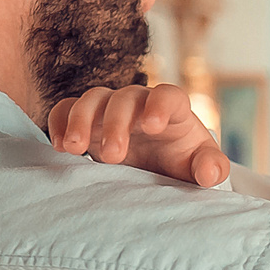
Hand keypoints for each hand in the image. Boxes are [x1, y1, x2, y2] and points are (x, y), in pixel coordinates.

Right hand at [47, 82, 230, 187]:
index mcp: (171, 109)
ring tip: (74, 148)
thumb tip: (210, 173)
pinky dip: (58, 123)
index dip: (159, 105)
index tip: (152, 126)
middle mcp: (138, 103)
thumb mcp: (200, 165)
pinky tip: (58, 147)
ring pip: (91, 100)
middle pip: (124, 99)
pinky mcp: (85, 121)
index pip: (167, 95)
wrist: (159, 164)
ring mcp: (108, 109)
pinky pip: (65, 110)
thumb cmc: (183, 161)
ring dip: (80, 121)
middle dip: (116, 124)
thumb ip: (211, 167)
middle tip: (115, 156)